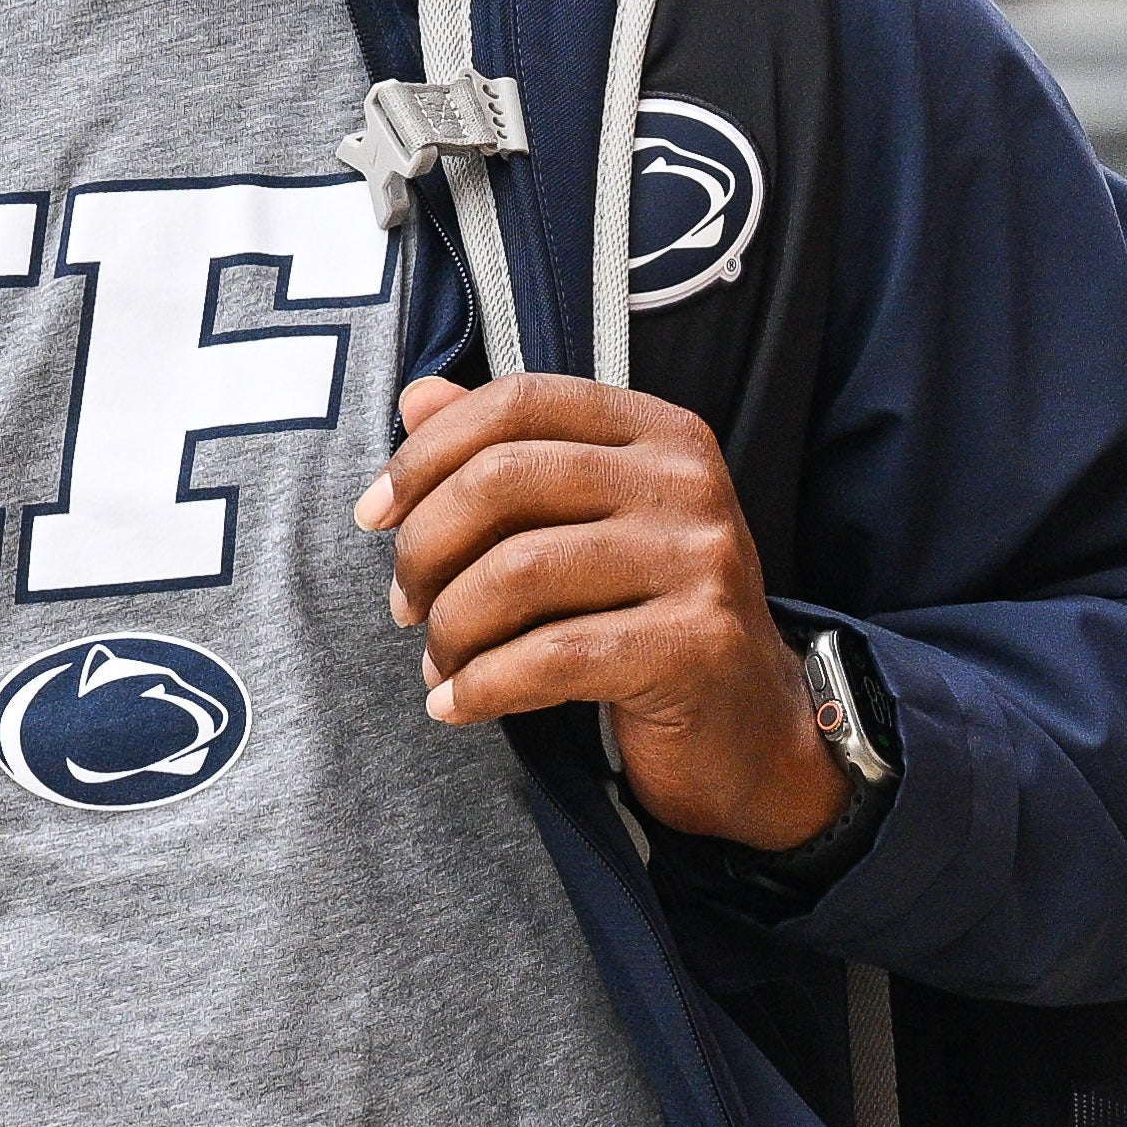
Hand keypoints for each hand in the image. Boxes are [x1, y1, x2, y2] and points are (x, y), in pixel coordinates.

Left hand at [357, 372, 847, 851]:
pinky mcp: (698, 645)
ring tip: (437, 661)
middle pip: (504, 480)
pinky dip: (482, 685)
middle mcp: (687, 482)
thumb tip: (415, 399)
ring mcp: (702, 561)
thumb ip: (506, 456)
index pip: (518, 402)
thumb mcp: (584, 524)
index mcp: (659, 432)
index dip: (427, 453)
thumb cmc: (648, 619)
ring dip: (450, 626)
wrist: (750, 727)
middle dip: (424, 547)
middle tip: (404, 604)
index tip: (375, 513)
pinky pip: (552, 656)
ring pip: (517, 572)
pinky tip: (456, 704)